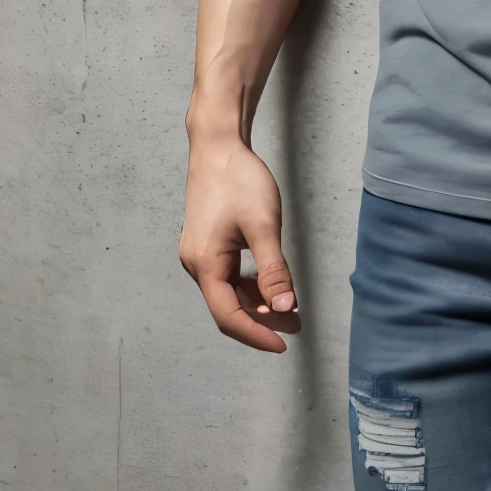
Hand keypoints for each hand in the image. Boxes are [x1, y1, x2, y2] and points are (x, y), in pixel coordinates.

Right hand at [180, 135, 299, 353]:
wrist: (217, 146)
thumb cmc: (238, 180)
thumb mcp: (262, 226)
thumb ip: (273, 270)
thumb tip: (284, 308)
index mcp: (204, 264)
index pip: (228, 316)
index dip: (255, 334)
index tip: (283, 344)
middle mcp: (196, 264)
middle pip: (227, 307)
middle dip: (260, 321)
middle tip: (294, 325)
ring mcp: (200, 254)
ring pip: (228, 292)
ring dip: (256, 303)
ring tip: (288, 307)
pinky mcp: (207, 244)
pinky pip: (227, 276)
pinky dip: (249, 285)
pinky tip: (270, 285)